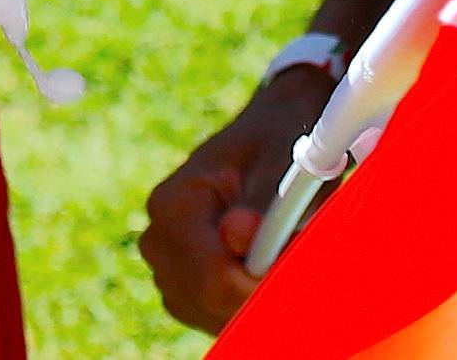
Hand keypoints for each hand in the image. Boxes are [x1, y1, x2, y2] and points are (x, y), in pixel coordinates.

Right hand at [140, 72, 330, 331]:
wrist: (271, 138)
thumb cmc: (280, 146)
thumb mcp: (281, 162)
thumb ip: (262, 201)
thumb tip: (239, 235)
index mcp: (173, 202)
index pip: (211, 275)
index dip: (259, 285)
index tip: (297, 271)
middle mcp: (159, 237)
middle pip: (208, 301)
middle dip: (258, 294)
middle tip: (294, 260)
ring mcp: (165, 266)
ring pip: (212, 315)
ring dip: (253, 299)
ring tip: (279, 255)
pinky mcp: (181, 286)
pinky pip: (214, 318)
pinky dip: (244, 304)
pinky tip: (262, 270)